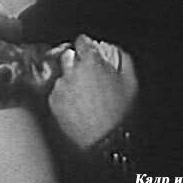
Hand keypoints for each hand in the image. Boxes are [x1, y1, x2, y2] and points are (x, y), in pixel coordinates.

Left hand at [48, 34, 137, 148]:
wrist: (104, 141)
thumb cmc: (119, 112)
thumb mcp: (130, 81)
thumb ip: (122, 59)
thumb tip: (114, 49)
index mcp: (91, 62)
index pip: (81, 40)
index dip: (85, 44)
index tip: (87, 48)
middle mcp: (71, 71)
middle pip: (68, 55)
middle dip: (76, 61)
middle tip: (88, 75)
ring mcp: (60, 86)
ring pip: (62, 75)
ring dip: (70, 79)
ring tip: (84, 96)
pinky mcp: (53, 101)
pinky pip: (57, 92)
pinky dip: (64, 95)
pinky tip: (77, 106)